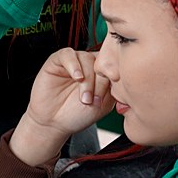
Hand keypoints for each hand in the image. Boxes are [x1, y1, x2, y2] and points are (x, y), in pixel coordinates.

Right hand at [10, 48, 114, 165]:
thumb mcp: (103, 104)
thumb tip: (123, 74)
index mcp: (101, 73)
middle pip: (101, 62)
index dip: (115, 78)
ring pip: (86, 58)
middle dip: (101, 83)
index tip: (114, 94)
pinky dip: (74, 65)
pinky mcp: (57, 61)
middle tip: (95, 101)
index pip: (113, 65)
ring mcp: (74, 61)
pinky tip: (77, 78)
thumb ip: (113, 88)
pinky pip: (68, 54)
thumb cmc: (77, 114)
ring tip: (84, 98)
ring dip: (88, 80)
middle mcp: (88, 64)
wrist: (54, 123)